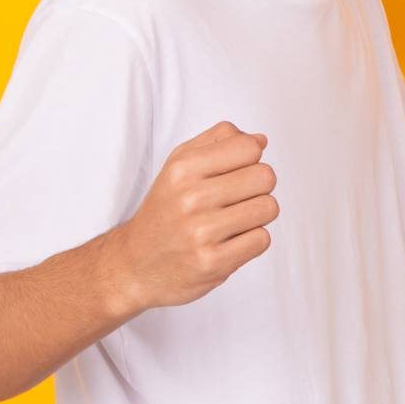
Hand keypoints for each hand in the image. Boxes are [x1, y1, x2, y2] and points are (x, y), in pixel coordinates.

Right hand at [101, 121, 277, 314]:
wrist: (136, 264)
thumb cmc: (166, 210)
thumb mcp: (180, 165)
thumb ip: (219, 141)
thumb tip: (260, 140)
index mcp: (183, 168)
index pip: (250, 148)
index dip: (251, 160)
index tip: (236, 173)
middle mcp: (190, 198)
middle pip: (265, 177)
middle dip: (258, 187)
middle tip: (236, 199)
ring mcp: (201, 232)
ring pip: (269, 207)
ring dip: (258, 215)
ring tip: (233, 220)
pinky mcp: (213, 262)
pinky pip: (263, 239)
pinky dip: (253, 240)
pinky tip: (230, 241)